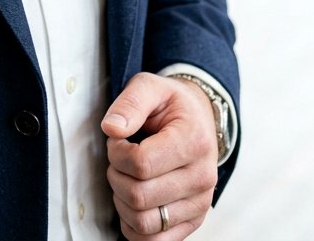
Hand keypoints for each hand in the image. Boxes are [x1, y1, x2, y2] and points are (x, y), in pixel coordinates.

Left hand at [101, 72, 218, 239]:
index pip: (141, 164)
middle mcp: (202, 177)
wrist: (199, 120)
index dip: (117, 153)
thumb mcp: (150, 86)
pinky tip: (131, 202)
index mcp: (193, 141)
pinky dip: (133, 227)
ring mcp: (200, 204)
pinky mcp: (193, 222)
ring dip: (122, 201)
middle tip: (119, 159)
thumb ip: (130, 102)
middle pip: (139, 196)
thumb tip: (111, 128)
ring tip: (126, 178)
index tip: (117, 140)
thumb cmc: (170, 105)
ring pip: (144, 223)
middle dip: (116, 176)